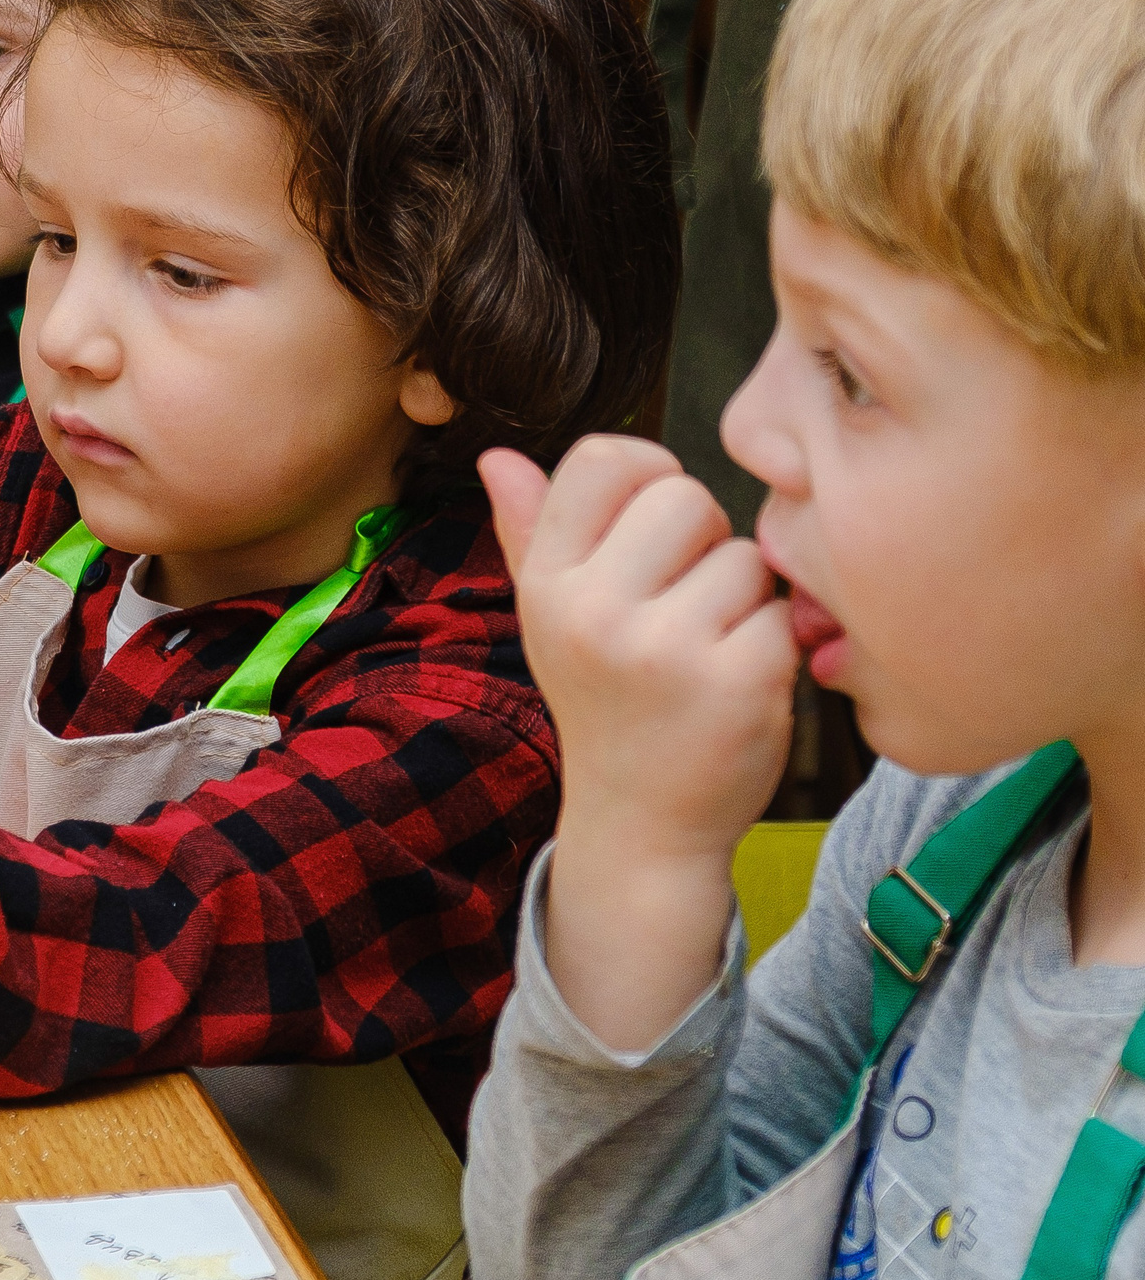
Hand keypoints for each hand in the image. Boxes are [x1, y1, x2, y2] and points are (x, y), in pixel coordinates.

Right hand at [482, 439, 795, 1045]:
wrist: (640, 823)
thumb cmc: (605, 702)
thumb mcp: (551, 617)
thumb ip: (529, 532)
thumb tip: (496, 455)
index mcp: (546, 583)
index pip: (606, 456)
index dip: (647, 477)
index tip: (653, 528)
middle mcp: (592, 610)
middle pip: (685, 495)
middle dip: (702, 541)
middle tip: (682, 604)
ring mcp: (665, 647)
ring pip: (745, 555)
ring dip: (743, 598)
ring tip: (707, 650)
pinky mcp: (738, 681)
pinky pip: (784, 611)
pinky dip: (776, 643)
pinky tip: (738, 683)